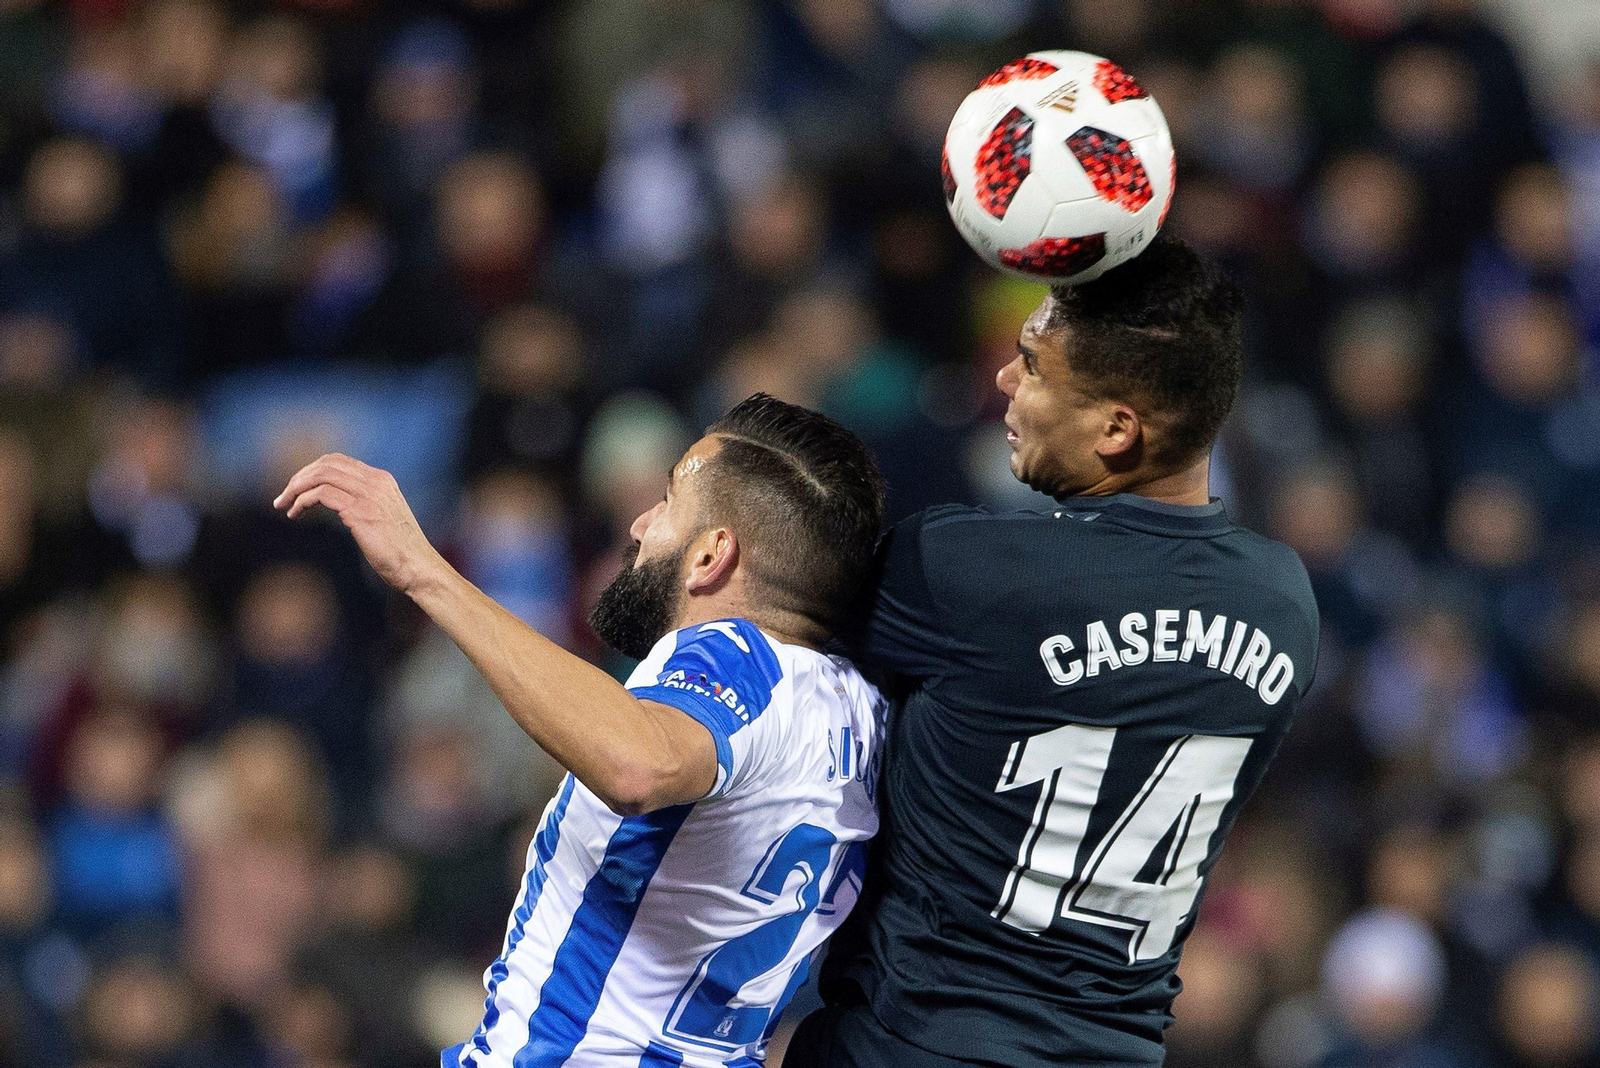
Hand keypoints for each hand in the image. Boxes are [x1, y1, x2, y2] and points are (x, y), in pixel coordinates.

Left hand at [273, 454, 444, 596]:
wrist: (418, 567)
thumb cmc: (401, 551)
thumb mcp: (384, 518)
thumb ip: (366, 504)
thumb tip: (340, 504)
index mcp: (382, 480)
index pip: (339, 461)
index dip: (312, 470)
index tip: (298, 488)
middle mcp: (376, 482)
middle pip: (326, 464)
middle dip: (299, 478)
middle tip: (284, 498)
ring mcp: (368, 495)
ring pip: (321, 475)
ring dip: (295, 488)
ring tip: (284, 505)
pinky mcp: (359, 512)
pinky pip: (321, 494)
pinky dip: (302, 501)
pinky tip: (296, 514)